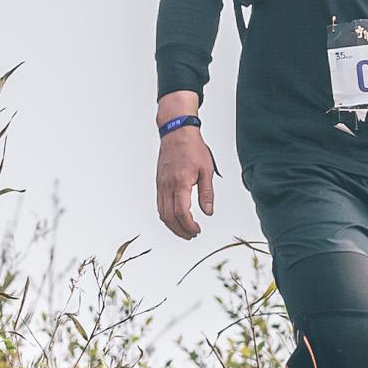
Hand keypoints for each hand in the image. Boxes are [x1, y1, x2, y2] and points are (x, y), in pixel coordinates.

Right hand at [156, 123, 216, 238]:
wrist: (176, 132)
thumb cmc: (193, 148)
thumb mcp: (206, 170)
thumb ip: (207, 193)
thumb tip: (208, 212)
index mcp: (180, 182)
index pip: (181, 212)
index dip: (188, 225)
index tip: (197, 230)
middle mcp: (167, 185)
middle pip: (169, 217)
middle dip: (180, 230)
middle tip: (192, 235)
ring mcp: (161, 184)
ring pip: (162, 213)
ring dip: (172, 225)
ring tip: (185, 231)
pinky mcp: (159, 183)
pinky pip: (159, 204)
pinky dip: (166, 216)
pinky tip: (175, 218)